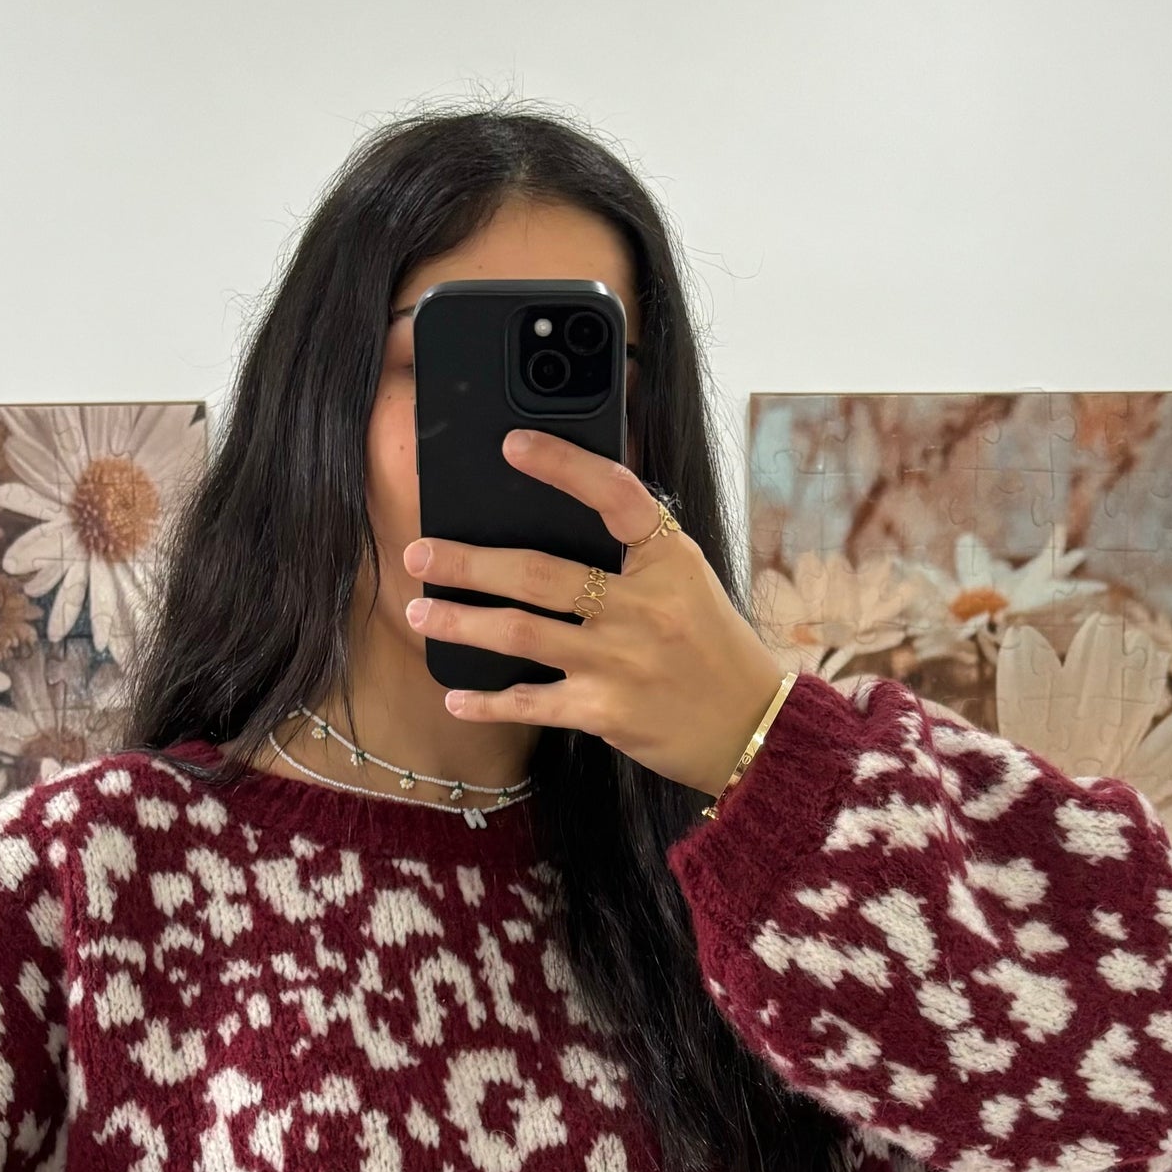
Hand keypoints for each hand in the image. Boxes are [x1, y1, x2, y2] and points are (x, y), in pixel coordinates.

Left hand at [401, 431, 783, 795]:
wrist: (752, 726)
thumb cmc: (712, 647)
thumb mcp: (688, 582)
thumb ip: (635, 551)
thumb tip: (560, 517)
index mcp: (668, 560)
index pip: (614, 494)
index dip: (561, 465)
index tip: (512, 445)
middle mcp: (642, 606)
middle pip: (538, 573)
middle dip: (468, 563)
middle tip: (419, 554)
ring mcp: (620, 661)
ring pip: (520, 633)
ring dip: (460, 623)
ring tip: (419, 613)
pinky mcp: (605, 712)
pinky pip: (532, 703)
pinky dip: (488, 702)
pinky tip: (456, 696)